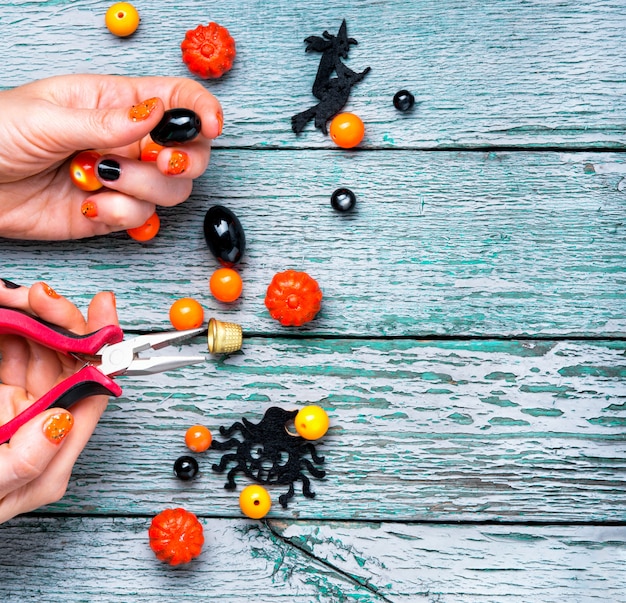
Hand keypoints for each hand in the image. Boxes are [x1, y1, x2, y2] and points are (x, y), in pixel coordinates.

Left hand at [0, 74, 222, 239]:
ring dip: (142, 188)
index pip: (176, 99)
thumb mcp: (47, 116)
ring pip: (170, 190)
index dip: (201, 111)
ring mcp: (123, 179)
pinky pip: (140, 217)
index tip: (210, 126)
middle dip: (183, 160)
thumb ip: (105, 121)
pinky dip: (119, 214)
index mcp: (115, 103)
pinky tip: (88, 203)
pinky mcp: (112, 212)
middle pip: (189, 152)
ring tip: (100, 177)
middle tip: (159, 162)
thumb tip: (156, 115)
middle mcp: (128, 141)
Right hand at [0, 281, 117, 522]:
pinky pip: (8, 351)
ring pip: (38, 349)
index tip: (102, 309)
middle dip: (59, 322)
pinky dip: (6, 328)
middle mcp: (44, 421)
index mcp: (56, 448)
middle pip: (67, 360)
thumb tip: (63, 420)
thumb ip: (28, 459)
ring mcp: (18, 403)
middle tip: (39, 295)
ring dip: (31, 318)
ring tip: (12, 296)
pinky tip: (5, 309)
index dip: (101, 346)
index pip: (92, 388)